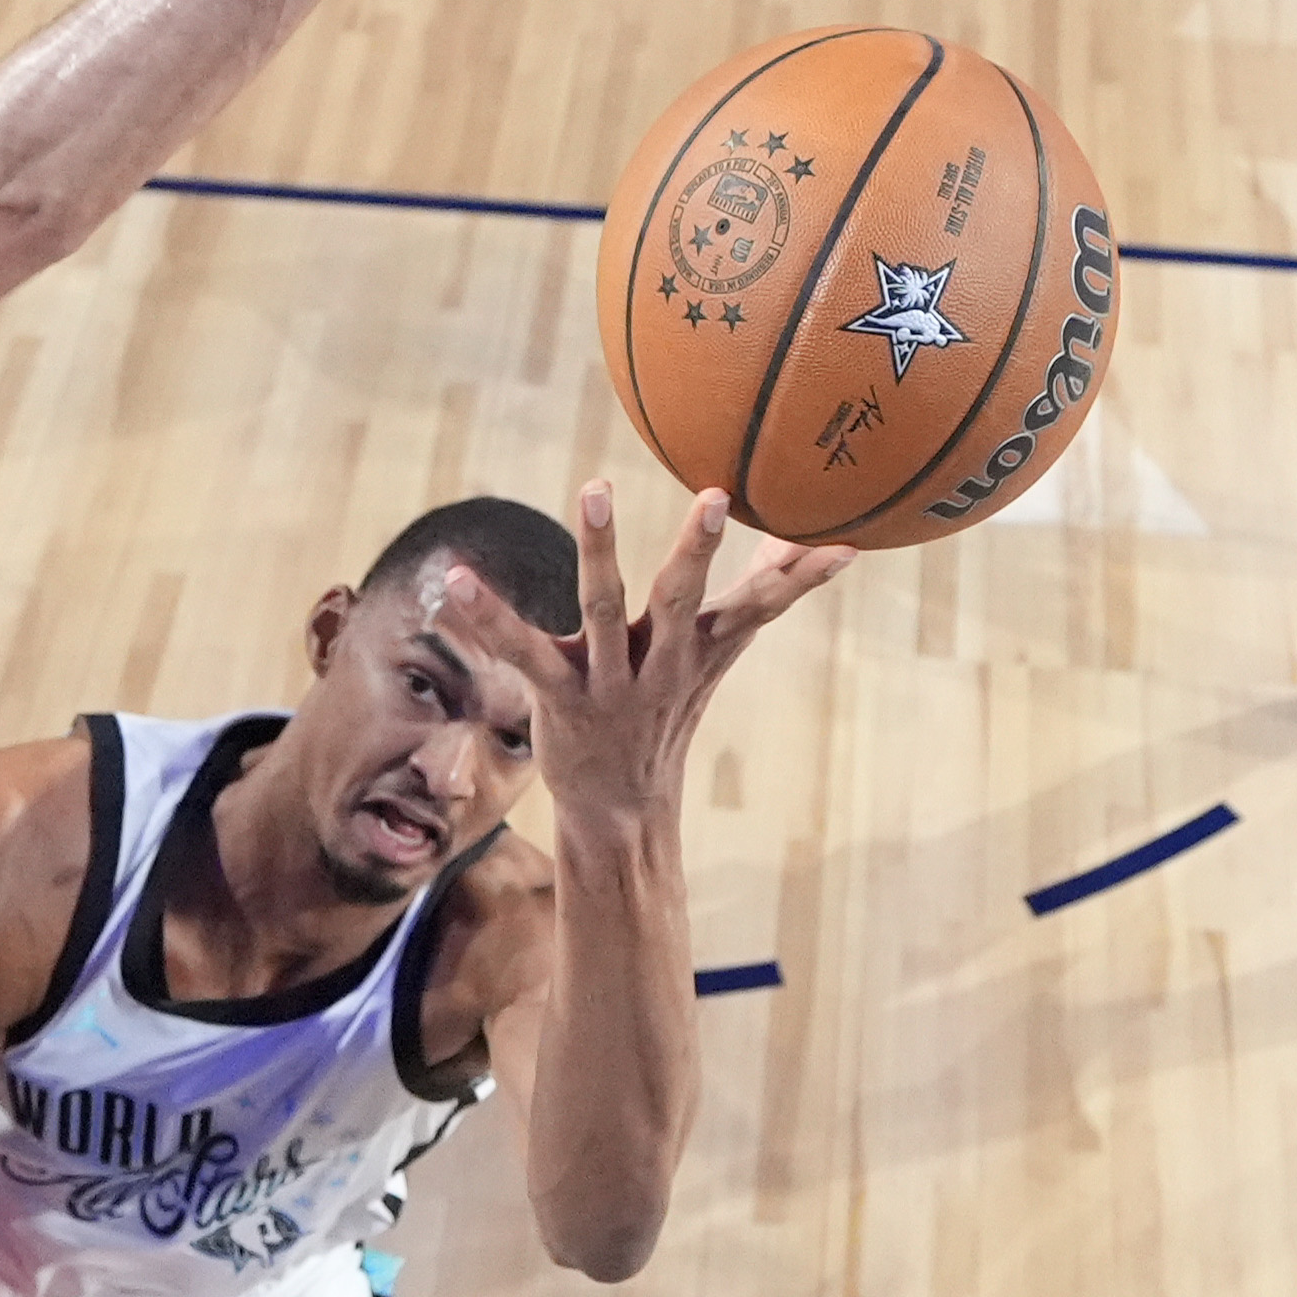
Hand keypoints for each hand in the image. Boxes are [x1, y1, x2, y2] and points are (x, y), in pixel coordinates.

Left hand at [431, 481, 850, 822]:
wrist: (620, 808)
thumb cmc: (668, 710)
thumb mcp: (715, 655)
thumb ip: (760, 596)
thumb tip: (809, 546)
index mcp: (699, 649)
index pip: (757, 610)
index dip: (797, 579)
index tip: (840, 543)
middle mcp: (659, 663)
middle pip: (682, 600)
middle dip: (700, 550)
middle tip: (716, 497)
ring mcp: (608, 682)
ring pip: (605, 609)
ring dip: (600, 550)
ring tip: (596, 488)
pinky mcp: (557, 696)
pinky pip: (522, 649)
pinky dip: (487, 615)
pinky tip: (456, 578)